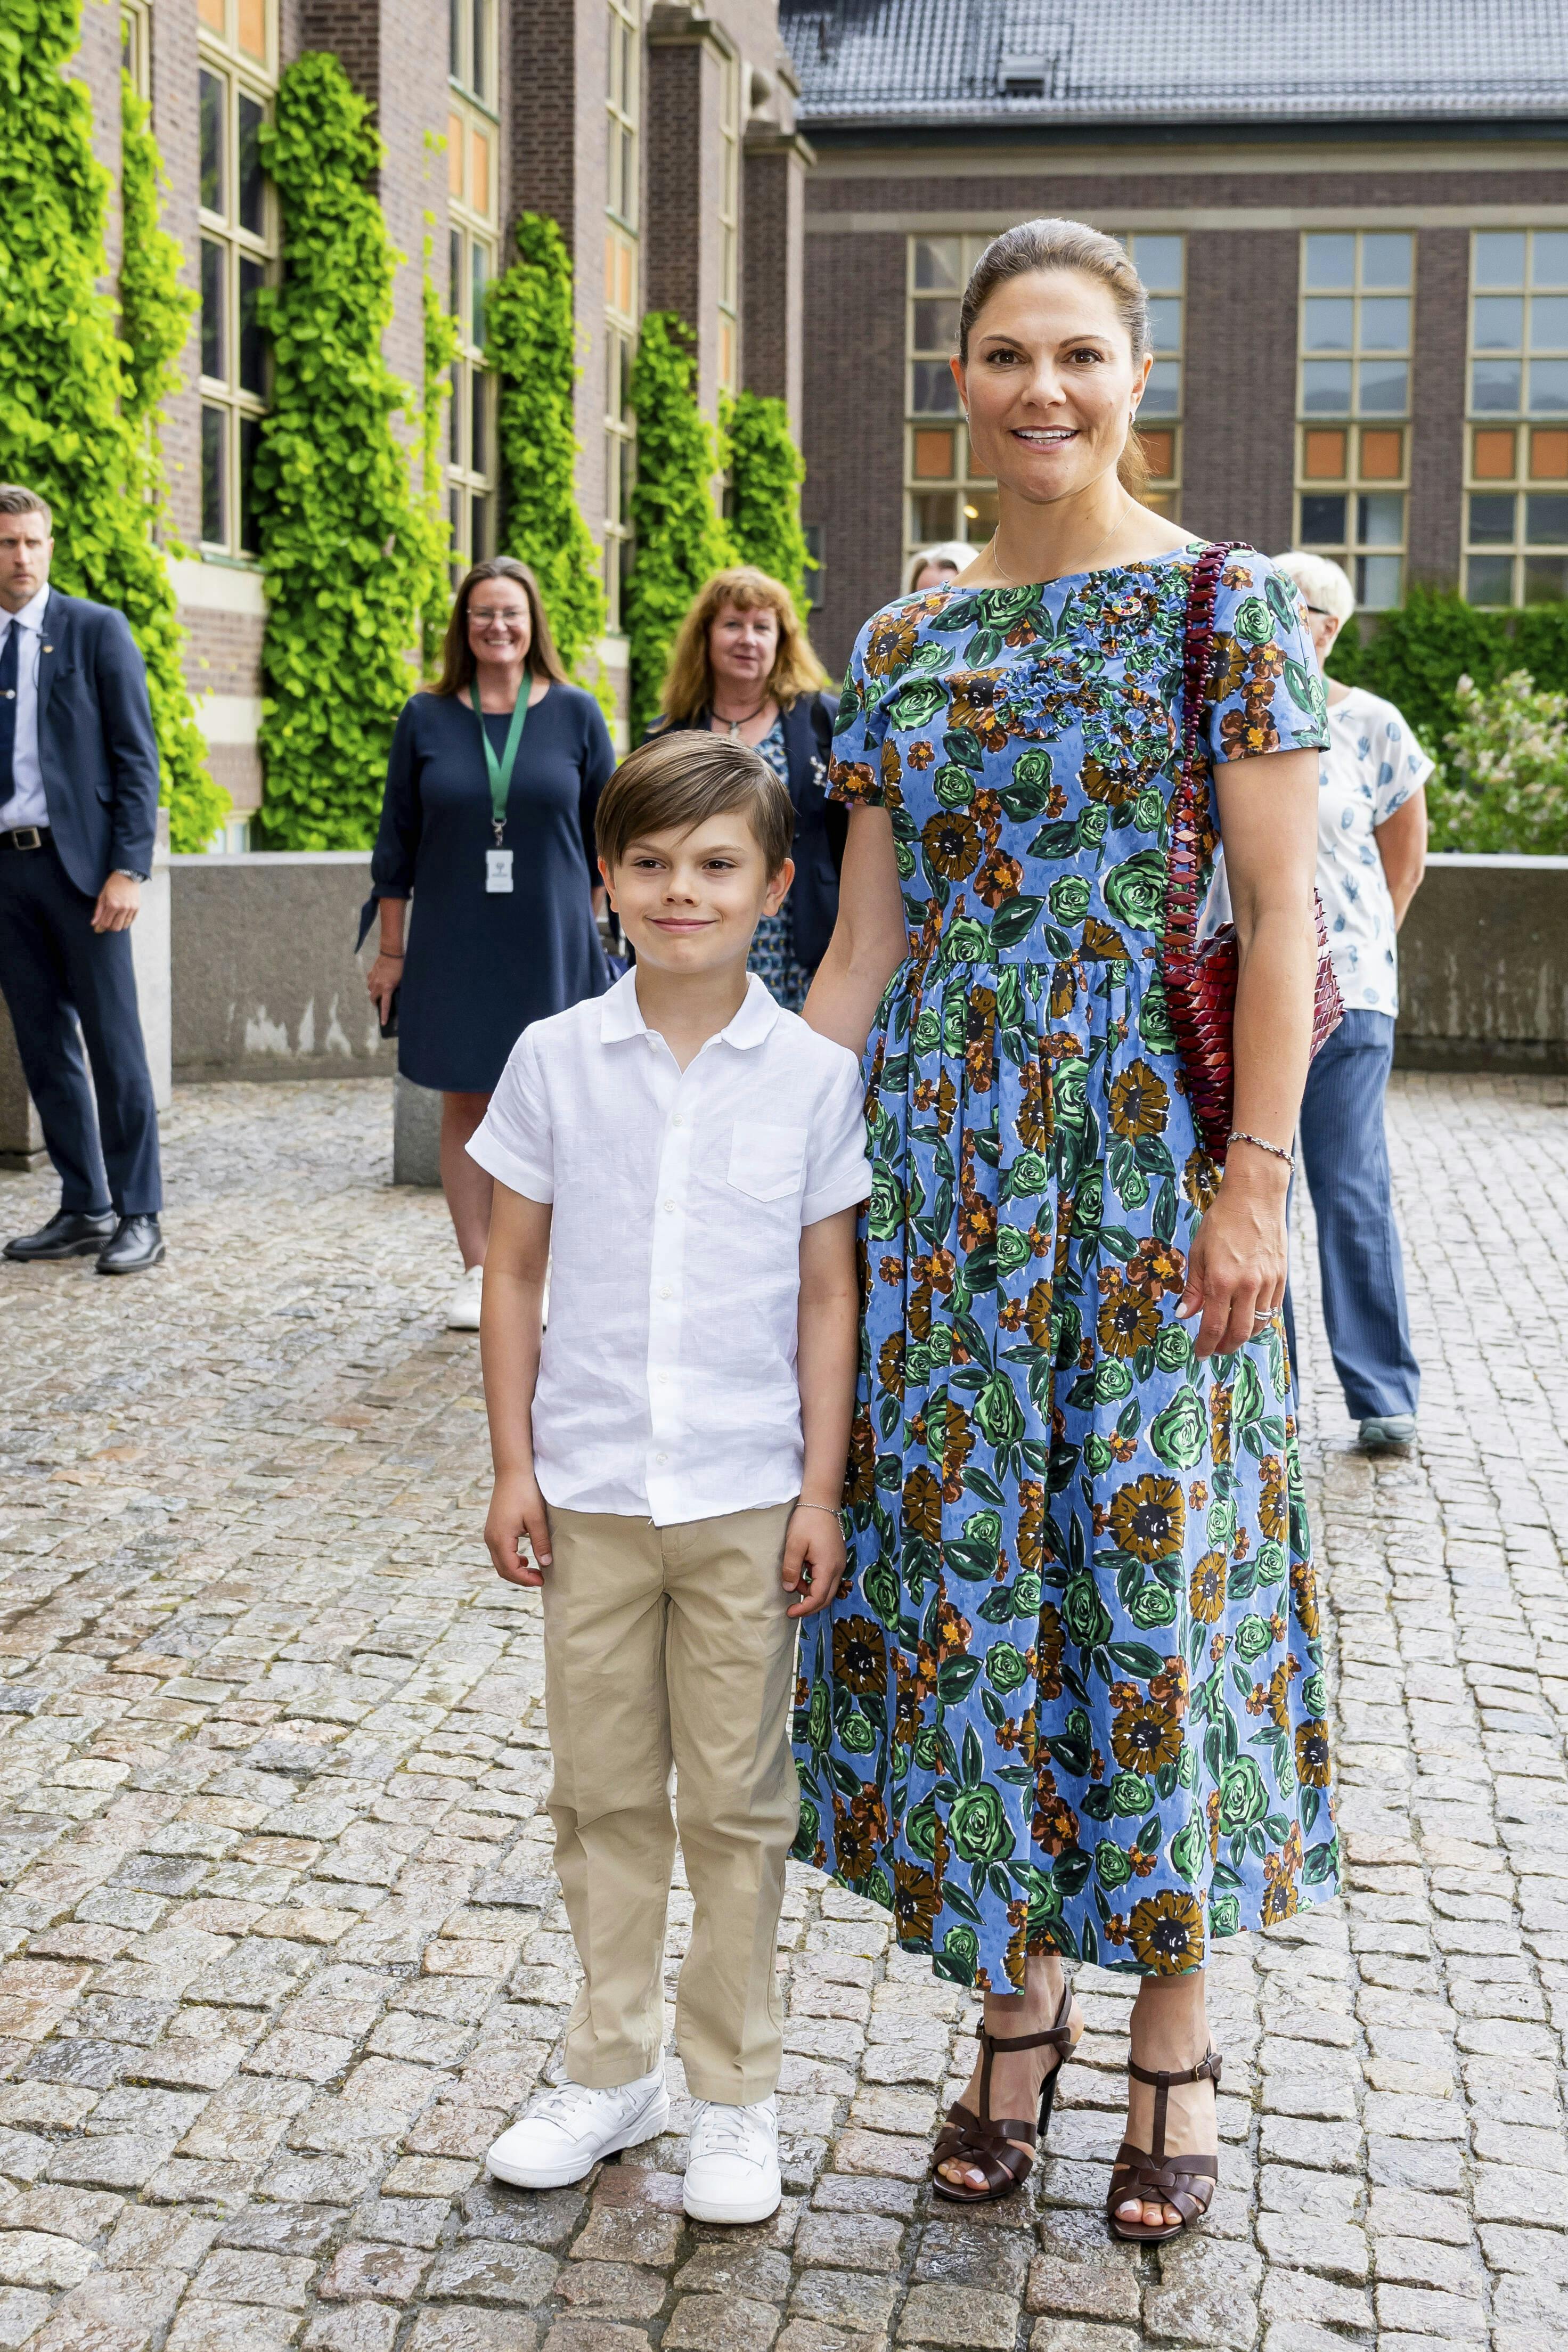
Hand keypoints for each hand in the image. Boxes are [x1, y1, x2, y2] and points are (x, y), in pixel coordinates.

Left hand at [91, 873, 139, 932]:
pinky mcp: (137, 908)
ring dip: (117, 925)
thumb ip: (98, 911)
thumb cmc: (112, 885)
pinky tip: (120, 917)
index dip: (100, 927)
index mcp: (113, 905)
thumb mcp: (102, 896)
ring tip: (113, 919)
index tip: (97, 928)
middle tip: (106, 923)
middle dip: (109, 928)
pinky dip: (125, 922)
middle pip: (116, 927)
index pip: (106, 924)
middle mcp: (123, 908)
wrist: (127, 875)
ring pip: (124, 926)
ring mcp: (131, 908)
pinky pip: (130, 921)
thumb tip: (94, 924)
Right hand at [366, 952, 402, 1019]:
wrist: (391, 953)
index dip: (384, 1015)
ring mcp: (373, 979)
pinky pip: (370, 982)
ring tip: (381, 989)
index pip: (385, 1005)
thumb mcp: (401, 980)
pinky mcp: (370, 973)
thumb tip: (392, 995)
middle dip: (376, 1003)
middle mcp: (378, 985)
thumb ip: (396, 989)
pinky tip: (378, 980)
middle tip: (380, 1003)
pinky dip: (373, 983)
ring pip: (370, 990)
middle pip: (373, 999)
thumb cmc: (400, 966)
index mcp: (387, 988)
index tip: (383, 1023)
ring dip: (374, 992)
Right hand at [484, 1469, 551, 1586]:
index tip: (542, 1581)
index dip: (526, 1579)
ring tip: (535, 1571)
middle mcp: (490, 1539)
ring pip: (500, 1562)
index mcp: (500, 1538)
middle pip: (503, 1569)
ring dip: (515, 1570)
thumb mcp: (536, 1519)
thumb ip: (541, 1543)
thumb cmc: (525, 1493)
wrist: (512, 1472)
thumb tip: (546, 1564)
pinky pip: (499, 1552)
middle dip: (520, 1578)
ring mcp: (490, 1534)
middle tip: (540, 1579)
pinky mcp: (493, 1529)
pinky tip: (525, 1559)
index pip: (511, 1569)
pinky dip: (511, 1560)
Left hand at [782, 1504, 846, 1619]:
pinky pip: (828, 1577)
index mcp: (828, 1567)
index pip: (818, 1598)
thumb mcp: (794, 1545)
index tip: (790, 1613)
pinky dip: (816, 1582)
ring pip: (828, 1588)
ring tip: (794, 1581)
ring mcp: (840, 1562)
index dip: (804, 1609)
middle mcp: (838, 1568)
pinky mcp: (837, 1557)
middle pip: (827, 1598)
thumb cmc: (807, 1520)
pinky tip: (803, 1573)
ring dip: (811, 1592)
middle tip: (792, 1609)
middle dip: (810, 1606)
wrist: (822, 1501)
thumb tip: (788, 1588)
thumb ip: (791, 1569)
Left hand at [1177, 1164, 1287, 1357]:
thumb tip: (1185, 1314)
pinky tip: (1248, 1318)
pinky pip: (1272, 1309)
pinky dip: (1259, 1319)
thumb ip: (1193, 1287)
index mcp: (1221, 1280)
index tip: (1200, 1354)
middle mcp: (1247, 1285)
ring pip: (1258, 1324)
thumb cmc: (1222, 1221)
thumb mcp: (1199, 1252)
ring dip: (1243, 1335)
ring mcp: (1268, 1282)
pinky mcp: (1281, 1277)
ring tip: (1230, 1335)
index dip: (1206, 1345)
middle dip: (1225, 1347)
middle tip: (1215, 1350)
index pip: (1213, 1326)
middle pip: (1239, 1332)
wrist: (1255, 1198)